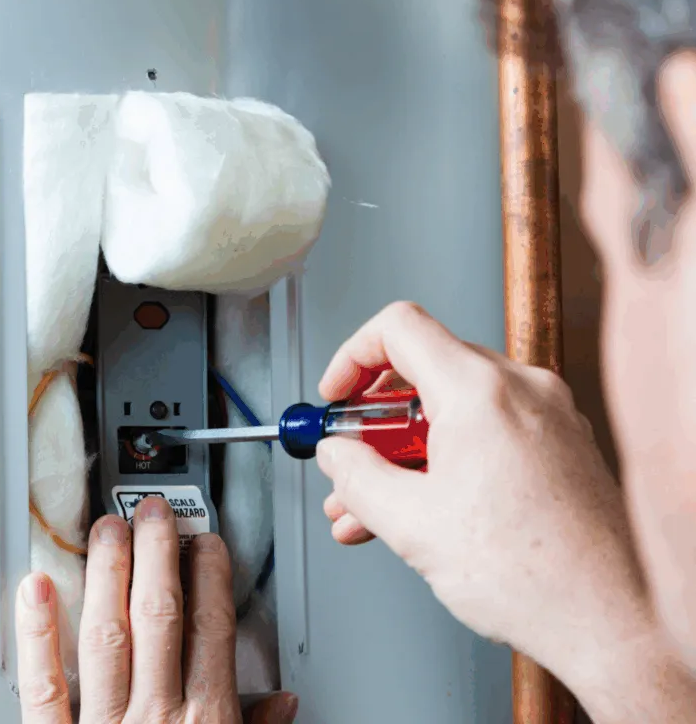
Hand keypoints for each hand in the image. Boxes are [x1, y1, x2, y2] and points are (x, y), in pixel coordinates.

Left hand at [15, 497, 297, 723]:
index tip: (206, 541)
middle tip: (152, 512)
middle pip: (160, 617)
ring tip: (107, 529)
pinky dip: (38, 636)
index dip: (210, 575)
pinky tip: (36, 591)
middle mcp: (157, 721)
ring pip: (107, 636)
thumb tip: (282, 703)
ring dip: (108, 575)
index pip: (212, 628)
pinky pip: (44, 690)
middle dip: (158, 555)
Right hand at [316, 302, 695, 723]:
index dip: (353, 356)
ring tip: (376, 505)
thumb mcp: (412, 524)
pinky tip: (426, 507)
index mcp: (479, 390)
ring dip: (409, 448)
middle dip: (376, 420)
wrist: (612, 621)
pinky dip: (452, 456)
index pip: (399, 327)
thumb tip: (336, 454)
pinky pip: (491, 428)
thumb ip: (357, 477)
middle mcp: (521, 386)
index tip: (337, 395)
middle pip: (426, 369)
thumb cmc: (533, 576)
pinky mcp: (564, 441)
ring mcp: (549, 412)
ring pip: (457, 406)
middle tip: (350, 459)